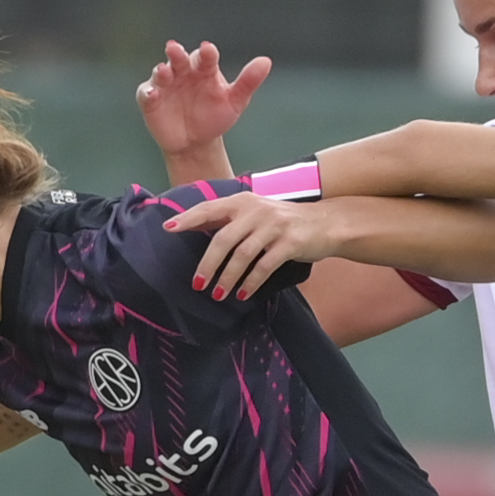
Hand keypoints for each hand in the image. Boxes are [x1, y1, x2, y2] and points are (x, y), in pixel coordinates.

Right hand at [137, 41, 270, 160]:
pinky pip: (146, 94)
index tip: (209, 51)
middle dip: (177, 54)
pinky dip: (148, 92)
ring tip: (164, 71)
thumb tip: (266, 61)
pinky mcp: (150, 99)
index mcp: (205, 69)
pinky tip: (152, 94)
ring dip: (161, 71)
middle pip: (179, 59)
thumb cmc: (216, 116)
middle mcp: (183, 72)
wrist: (196, 143)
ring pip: (161, 73)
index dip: (206, 54)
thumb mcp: (235, 101)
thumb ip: (248, 81)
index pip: (206, 57)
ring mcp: (166, 84)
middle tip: (175, 49)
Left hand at [166, 191, 342, 299]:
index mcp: (243, 201)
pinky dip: (250, 283)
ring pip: (242, 255)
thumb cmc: (283, 222)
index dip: (189, 218)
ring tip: (218, 294)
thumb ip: (228, 219)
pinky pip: (264, 266)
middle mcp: (256, 210)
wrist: (325, 222)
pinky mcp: (290, 243)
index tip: (169, 229)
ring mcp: (274, 226)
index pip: (210, 209)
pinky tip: (242, 294)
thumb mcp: (255, 214)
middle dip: (208, 265)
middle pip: (223, 239)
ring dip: (228, 278)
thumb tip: (193, 226)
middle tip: (198, 284)